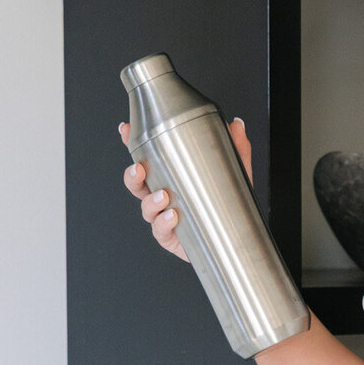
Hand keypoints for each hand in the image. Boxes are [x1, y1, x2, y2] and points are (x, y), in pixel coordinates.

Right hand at [118, 116, 252, 261]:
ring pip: (145, 208)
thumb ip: (236, 148)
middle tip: (139, 168)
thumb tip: (236, 125)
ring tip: (163, 196)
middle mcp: (162, 195)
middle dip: (132, 175)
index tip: (126, 130)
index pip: (146, 157)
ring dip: (150, 201)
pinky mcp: (170, 237)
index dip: (132, 143)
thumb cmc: (227, 204)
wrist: (236, 239)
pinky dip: (163, 223)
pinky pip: (160, 231)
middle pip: (136, 183)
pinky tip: (172, 216)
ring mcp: (164, 217)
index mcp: (170, 175)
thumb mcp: (235, 172)